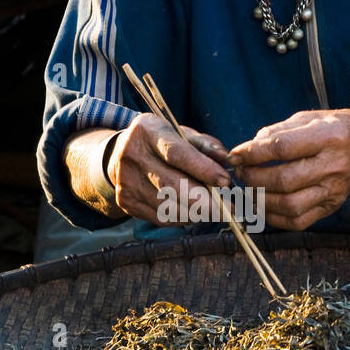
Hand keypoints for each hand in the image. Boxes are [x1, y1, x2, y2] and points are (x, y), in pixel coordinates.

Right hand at [109, 114, 230, 223]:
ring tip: (215, 210)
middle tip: (229, 210)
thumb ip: (205, 145)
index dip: (203, 169)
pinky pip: (162, 217)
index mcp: (147, 132)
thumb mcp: (181, 133)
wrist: (120, 154)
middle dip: (205, 201)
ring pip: (169, 207)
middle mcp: (132, 157)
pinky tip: (195, 212)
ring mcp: (127, 182)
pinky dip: (183, 218)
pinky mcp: (127, 202)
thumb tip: (226, 159)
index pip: (176, 154)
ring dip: (197, 213)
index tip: (225, 181)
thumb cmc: (160, 142)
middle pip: (171, 185)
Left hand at [228, 109, 349, 230]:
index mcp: (330, 136)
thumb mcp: (308, 118)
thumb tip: (247, 150)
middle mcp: (335, 165)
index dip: (253, 153)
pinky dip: (273, 217)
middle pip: (284, 180)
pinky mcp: (331, 207)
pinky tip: (262, 204)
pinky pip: (297, 221)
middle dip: (253, 178)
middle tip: (241, 173)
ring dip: (260, 200)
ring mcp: (334, 190)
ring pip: (289, 205)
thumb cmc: (332, 129)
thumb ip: (277, 132)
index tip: (235, 155)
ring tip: (249, 189)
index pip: (283, 148)